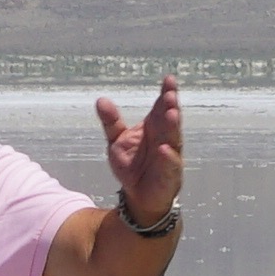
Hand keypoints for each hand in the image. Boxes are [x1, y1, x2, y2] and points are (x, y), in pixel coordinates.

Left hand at [96, 78, 186, 228]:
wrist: (137, 197)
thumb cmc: (132, 166)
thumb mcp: (116, 141)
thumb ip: (111, 122)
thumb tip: (101, 100)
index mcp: (154, 127)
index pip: (162, 106)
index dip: (167, 93)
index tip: (169, 79)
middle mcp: (165, 138)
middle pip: (170, 119)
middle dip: (171, 107)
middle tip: (170, 95)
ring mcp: (170, 156)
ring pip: (174, 138)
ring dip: (173, 126)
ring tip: (172, 114)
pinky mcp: (170, 175)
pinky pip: (171, 164)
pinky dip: (169, 157)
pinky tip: (165, 148)